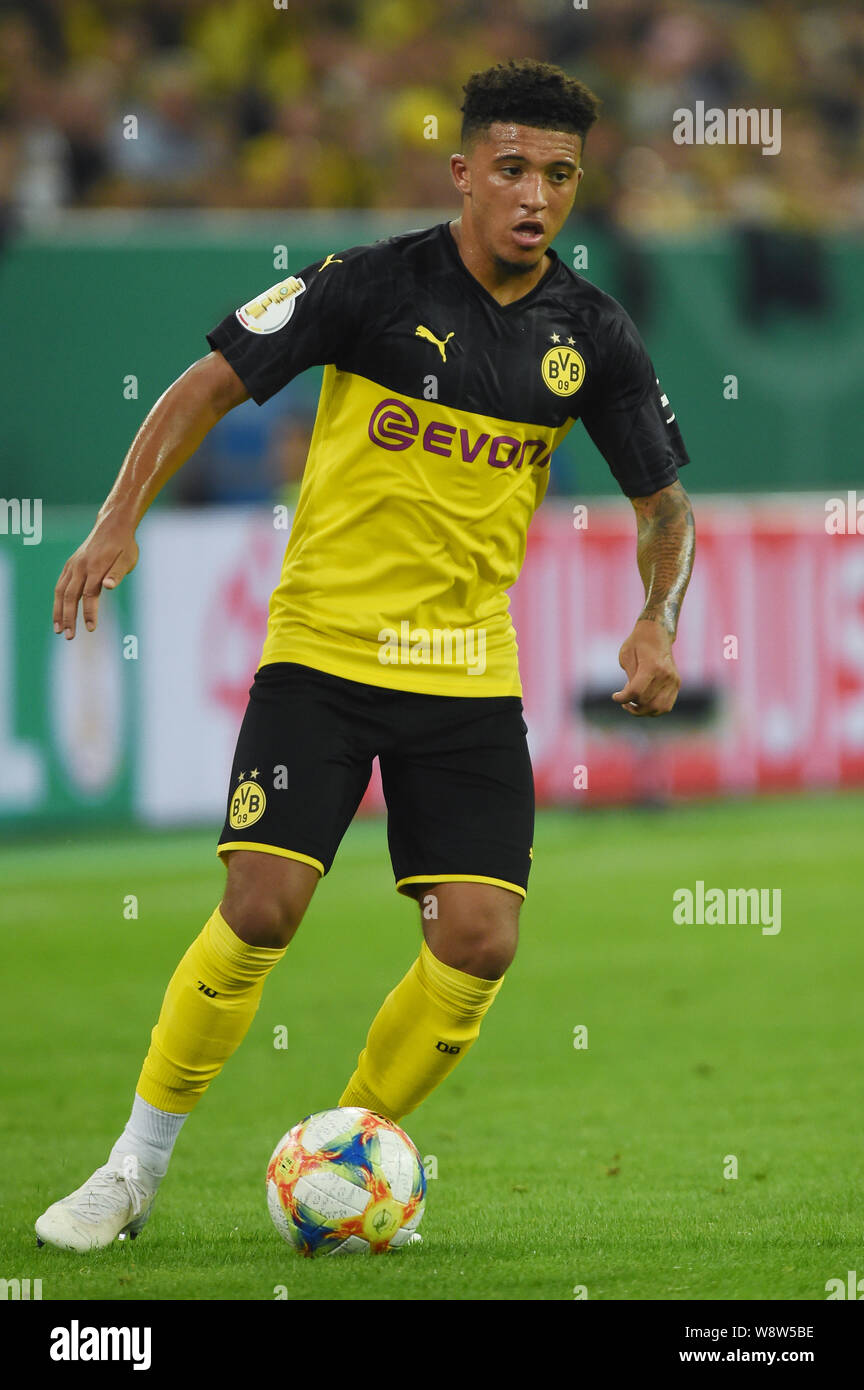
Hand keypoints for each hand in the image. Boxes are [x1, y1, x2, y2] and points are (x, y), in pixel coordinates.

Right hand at [53, 517, 138, 638]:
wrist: (112, 525)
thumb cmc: (124, 545)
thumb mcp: (127, 559)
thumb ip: (117, 574)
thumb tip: (108, 587)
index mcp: (95, 567)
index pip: (89, 595)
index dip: (89, 613)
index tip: (91, 628)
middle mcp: (80, 566)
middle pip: (70, 596)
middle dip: (68, 618)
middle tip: (69, 637)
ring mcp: (73, 565)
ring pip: (61, 591)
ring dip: (58, 612)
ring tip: (58, 630)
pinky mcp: (70, 565)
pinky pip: (60, 584)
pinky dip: (57, 600)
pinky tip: (58, 613)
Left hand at [612, 618, 680, 716]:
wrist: (657, 632)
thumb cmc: (637, 643)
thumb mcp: (626, 656)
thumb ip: (630, 678)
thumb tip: (630, 696)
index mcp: (652, 666)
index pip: (636, 692)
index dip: (622, 699)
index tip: (615, 697)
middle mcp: (666, 675)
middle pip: (647, 702)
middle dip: (632, 705)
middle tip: (623, 700)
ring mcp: (674, 680)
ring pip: (659, 708)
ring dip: (643, 711)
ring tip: (633, 704)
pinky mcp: (677, 683)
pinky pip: (666, 706)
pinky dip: (654, 709)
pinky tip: (644, 702)